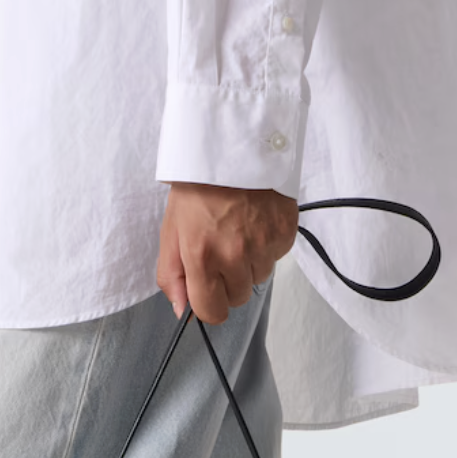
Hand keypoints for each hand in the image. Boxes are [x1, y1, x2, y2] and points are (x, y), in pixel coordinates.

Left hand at [157, 181, 299, 322]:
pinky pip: (276, 256)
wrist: (232, 145)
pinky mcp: (285, 233)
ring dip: (249, 263)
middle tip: (222, 248)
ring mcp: (264, 245)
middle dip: (228, 281)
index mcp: (202, 257)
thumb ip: (172, 276)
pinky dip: (266, 245)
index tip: (208, 289)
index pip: (213, 312)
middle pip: (237, 297)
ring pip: (258, 278)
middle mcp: (235, 256)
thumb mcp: (171, 231)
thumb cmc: (198, 188)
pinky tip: (255, 222)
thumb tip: (183, 312)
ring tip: (239, 230)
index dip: (209, 304)